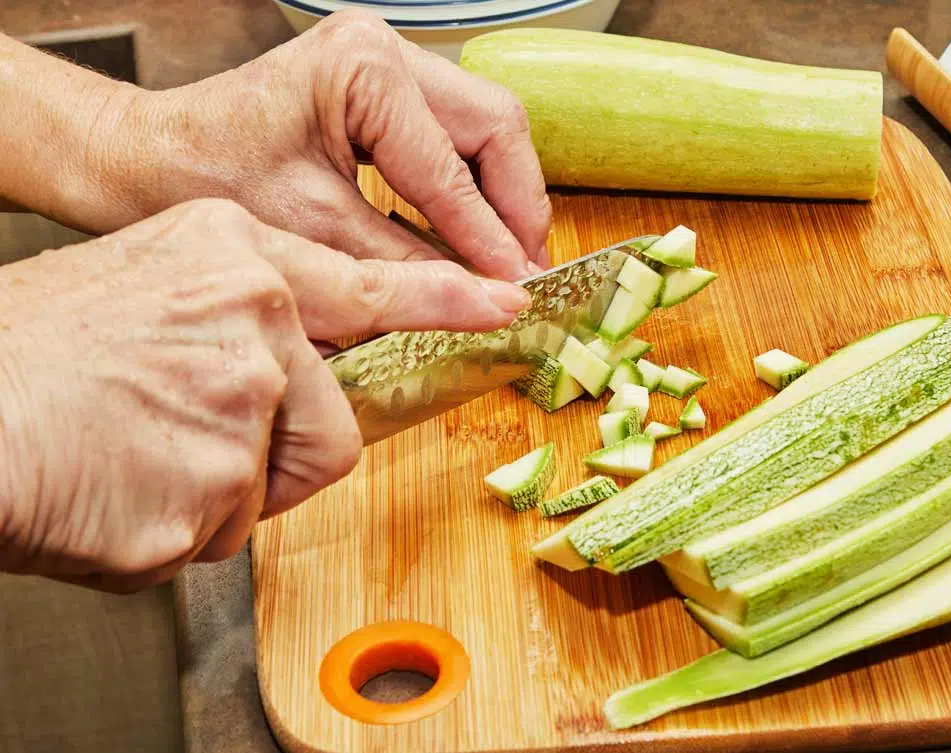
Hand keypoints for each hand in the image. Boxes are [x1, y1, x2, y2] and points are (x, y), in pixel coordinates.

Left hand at [0, 11, 552, 280]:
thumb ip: (406, 264)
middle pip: (494, 124)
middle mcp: (384, 48)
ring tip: (511, 259)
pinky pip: (454, 135)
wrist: (149, 159)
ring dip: (502, 195)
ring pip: (485, 126)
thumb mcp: (313, 233)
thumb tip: (483, 297)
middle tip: (530, 272)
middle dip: (517, 205)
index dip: (493, 237)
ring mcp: (387, 60)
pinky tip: (475, 232)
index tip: (524, 288)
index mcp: (362, 70)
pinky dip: (471, 187)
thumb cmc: (207, 183)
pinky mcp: (382, 87)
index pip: (453, 167)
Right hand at [0, 198, 530, 592]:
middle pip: (328, 420)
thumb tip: (276, 369)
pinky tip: (118, 491)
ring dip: (216, 489)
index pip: (365, 285)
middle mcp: (252, 315)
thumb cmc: (27, 356)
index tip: (502, 302)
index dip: (442, 298)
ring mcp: (241, 399)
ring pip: (274, 480)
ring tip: (137, 461)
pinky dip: (173, 528)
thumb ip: (230, 316)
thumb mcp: (142, 284)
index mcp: (231, 253)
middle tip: (185, 440)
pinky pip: (223, 528)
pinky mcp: (217, 483)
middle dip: (274, 450)